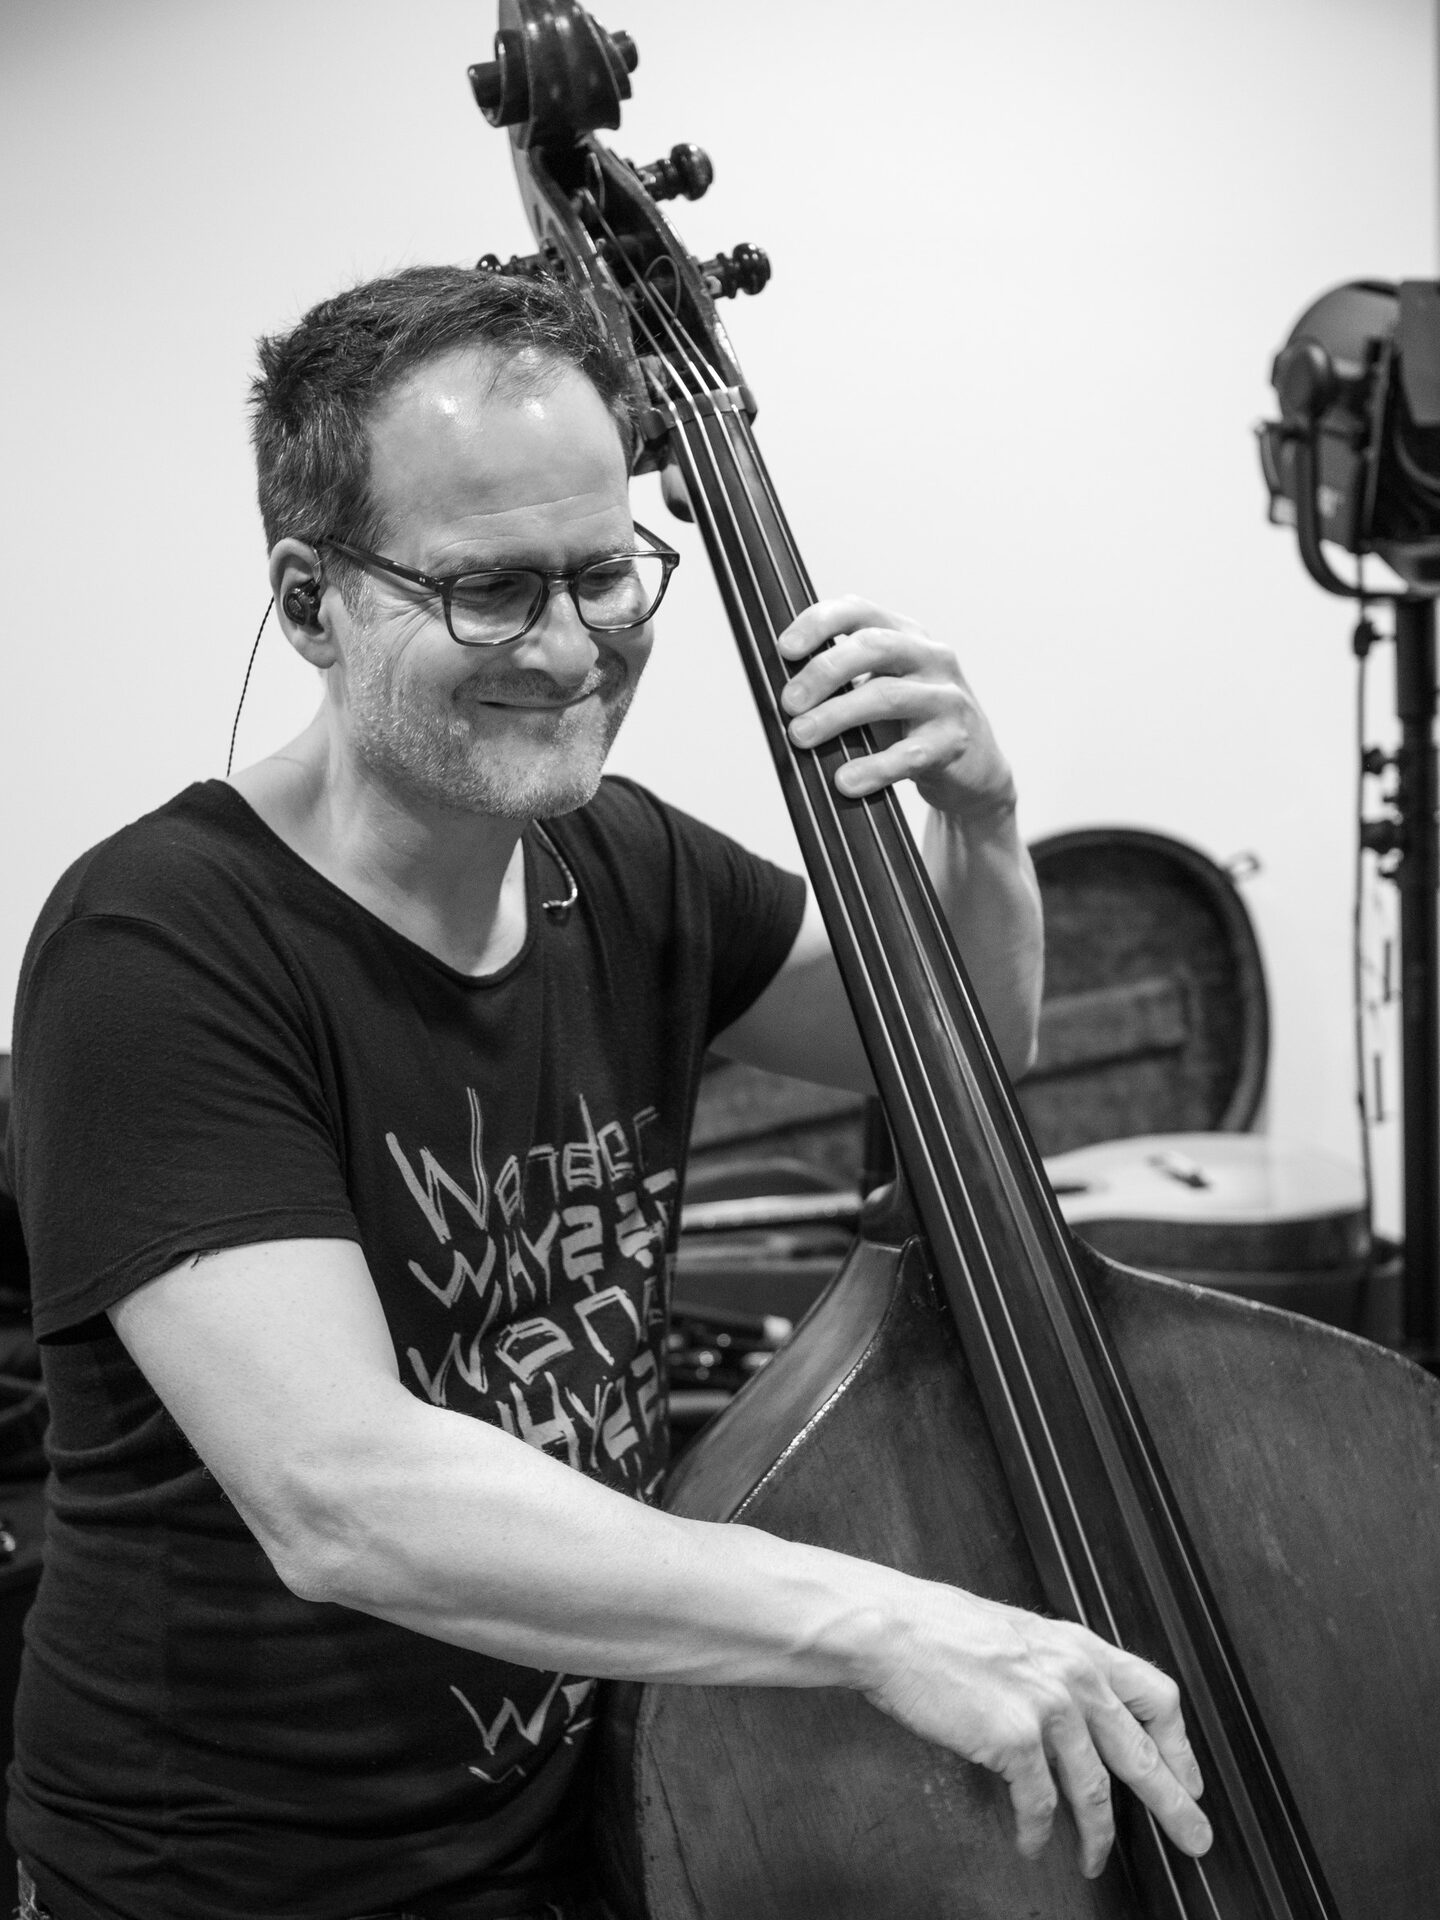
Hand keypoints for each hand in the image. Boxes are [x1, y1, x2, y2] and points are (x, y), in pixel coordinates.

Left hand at [777, 595, 1015, 819]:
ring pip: (888, 695)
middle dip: (824, 671)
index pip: (859, 610)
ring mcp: (947, 697)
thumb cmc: (909, 725)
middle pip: (874, 647)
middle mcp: (930, 656)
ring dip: (836, 716)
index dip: (819, 622)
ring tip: (800, 737)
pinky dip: (874, 767)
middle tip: (789, 703)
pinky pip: (911, 752)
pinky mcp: (955, 740)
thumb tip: (776, 694)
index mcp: (904, 634)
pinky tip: (845, 781)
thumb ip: (840, 682)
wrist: (972, 769)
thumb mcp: (877, 690)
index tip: (785, 649)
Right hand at [861, 1582, 1211, 1876]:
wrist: (895, 1628)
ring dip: (1099, 1836)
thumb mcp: (1021, 1635)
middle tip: (1194, 1838)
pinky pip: (1039, 1804)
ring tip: (1094, 1860)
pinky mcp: (1014, 1739)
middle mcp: (1074, 1676)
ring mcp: (1048, 1708)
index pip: (1156, 1696)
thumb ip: (1057, 1669)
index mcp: (1079, 1647)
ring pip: (1094, 1790)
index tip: (1187, 1777)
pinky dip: (1037, 1832)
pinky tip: (1032, 1843)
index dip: (1179, 1745)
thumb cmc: (943, 1629)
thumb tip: (1077, 1715)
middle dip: (1174, 1805)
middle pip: (1142, 1753)